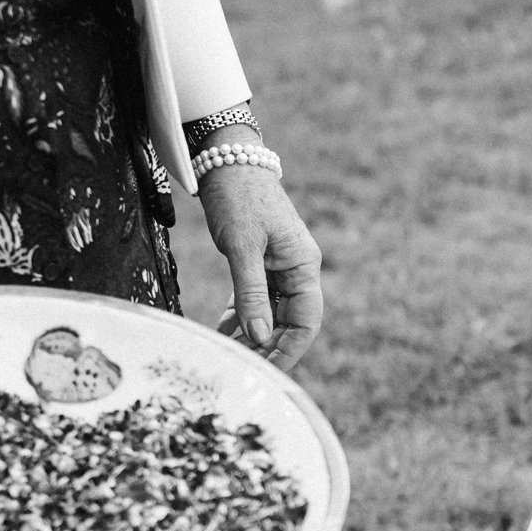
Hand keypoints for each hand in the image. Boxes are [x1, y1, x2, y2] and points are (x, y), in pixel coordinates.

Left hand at [198, 129, 323, 369]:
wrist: (226, 159)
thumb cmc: (239, 197)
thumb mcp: (243, 247)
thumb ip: (252, 293)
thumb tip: (259, 337)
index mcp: (303, 265)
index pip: (306, 321)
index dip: (290, 349)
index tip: (268, 371)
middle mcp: (296, 269)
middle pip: (289, 322)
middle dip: (268, 347)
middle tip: (243, 369)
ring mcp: (278, 266)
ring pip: (271, 313)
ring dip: (253, 335)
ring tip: (231, 356)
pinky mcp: (259, 262)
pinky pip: (256, 299)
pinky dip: (241, 316)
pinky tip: (225, 332)